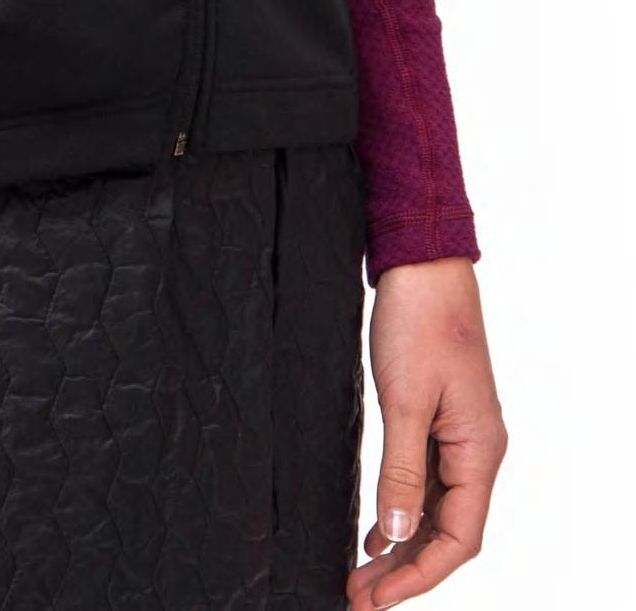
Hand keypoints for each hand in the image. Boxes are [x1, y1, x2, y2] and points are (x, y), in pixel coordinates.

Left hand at [347, 257, 506, 606]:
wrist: (423, 262)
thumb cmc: (419, 321)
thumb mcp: (403, 398)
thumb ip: (401, 470)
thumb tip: (397, 534)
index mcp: (480, 451)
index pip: (457, 540)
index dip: (418, 577)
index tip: (376, 599)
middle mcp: (477, 450)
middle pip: (448, 533)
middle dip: (406, 570)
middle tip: (358, 596)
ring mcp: (460, 434)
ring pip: (436, 510)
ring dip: (401, 544)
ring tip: (362, 574)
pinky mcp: (439, 418)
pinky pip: (427, 481)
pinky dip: (402, 510)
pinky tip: (376, 529)